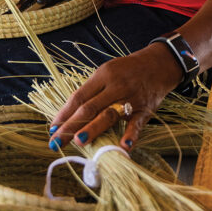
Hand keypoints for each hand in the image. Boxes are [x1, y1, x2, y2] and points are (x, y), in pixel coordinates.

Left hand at [48, 43, 182, 151]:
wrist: (159, 63)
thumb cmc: (127, 71)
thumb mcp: (108, 72)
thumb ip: (92, 91)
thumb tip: (69, 115)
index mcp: (103, 75)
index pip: (79, 97)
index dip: (64, 114)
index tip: (52, 129)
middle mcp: (116, 86)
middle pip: (90, 108)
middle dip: (71, 126)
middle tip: (56, 142)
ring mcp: (131, 98)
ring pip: (109, 115)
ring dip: (93, 129)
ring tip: (79, 142)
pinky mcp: (146, 109)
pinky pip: (137, 123)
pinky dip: (131, 135)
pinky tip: (123, 147)